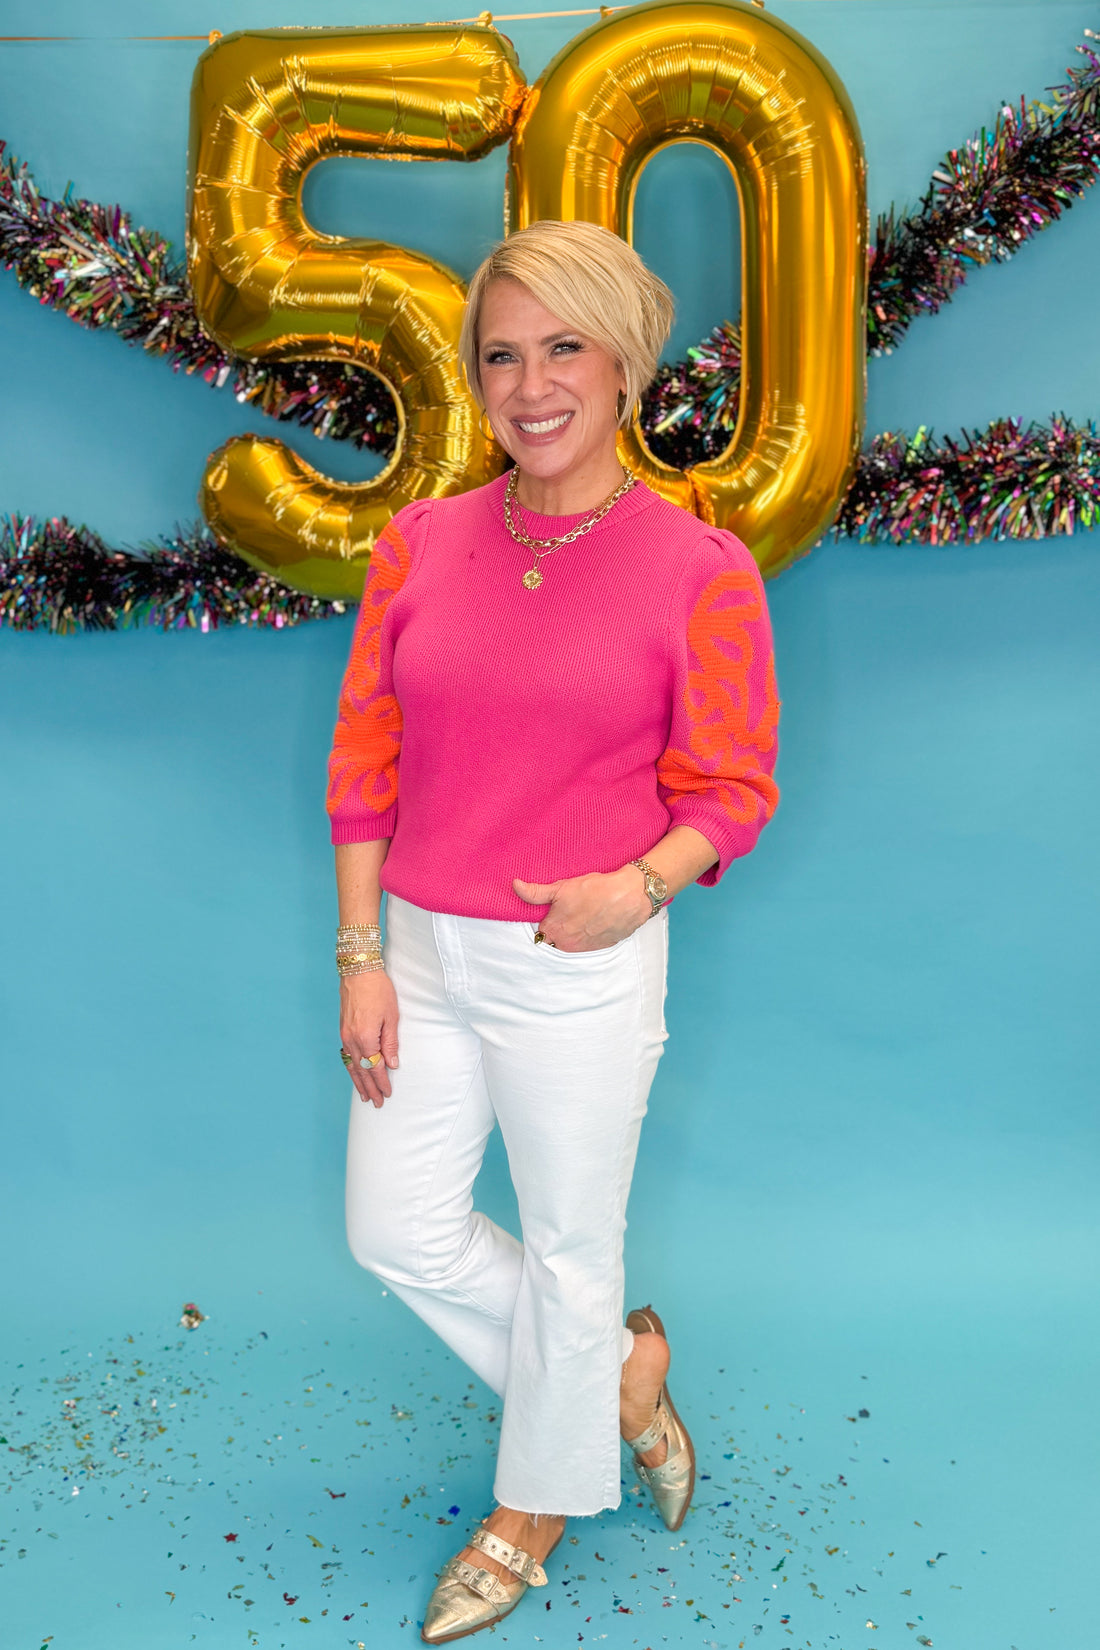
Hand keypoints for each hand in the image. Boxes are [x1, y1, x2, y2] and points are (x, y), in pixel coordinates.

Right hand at [339, 970, 399, 1106]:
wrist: (358, 972)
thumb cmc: (378, 990)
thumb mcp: (392, 1016)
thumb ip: (390, 1042)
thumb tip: (392, 1063)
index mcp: (366, 1037)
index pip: (375, 1067)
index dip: (381, 1082)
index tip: (387, 1094)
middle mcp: (352, 1039)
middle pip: (361, 1071)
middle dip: (369, 1088)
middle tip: (376, 1103)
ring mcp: (345, 1035)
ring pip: (351, 1065)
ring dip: (357, 1082)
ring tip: (363, 1096)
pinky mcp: (343, 1029)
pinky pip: (346, 1055)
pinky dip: (350, 1068)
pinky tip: (354, 1074)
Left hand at [513, 867, 651, 951]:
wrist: (629, 895)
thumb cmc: (595, 889)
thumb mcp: (561, 887)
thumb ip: (535, 892)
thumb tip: (515, 886)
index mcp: (553, 931)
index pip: (540, 930)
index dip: (546, 918)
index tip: (553, 909)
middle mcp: (567, 945)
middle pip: (555, 938)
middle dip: (560, 926)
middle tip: (569, 909)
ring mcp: (585, 948)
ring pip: (572, 941)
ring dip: (575, 931)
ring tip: (584, 912)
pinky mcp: (602, 946)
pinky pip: (589, 942)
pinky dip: (590, 933)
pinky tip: (596, 918)